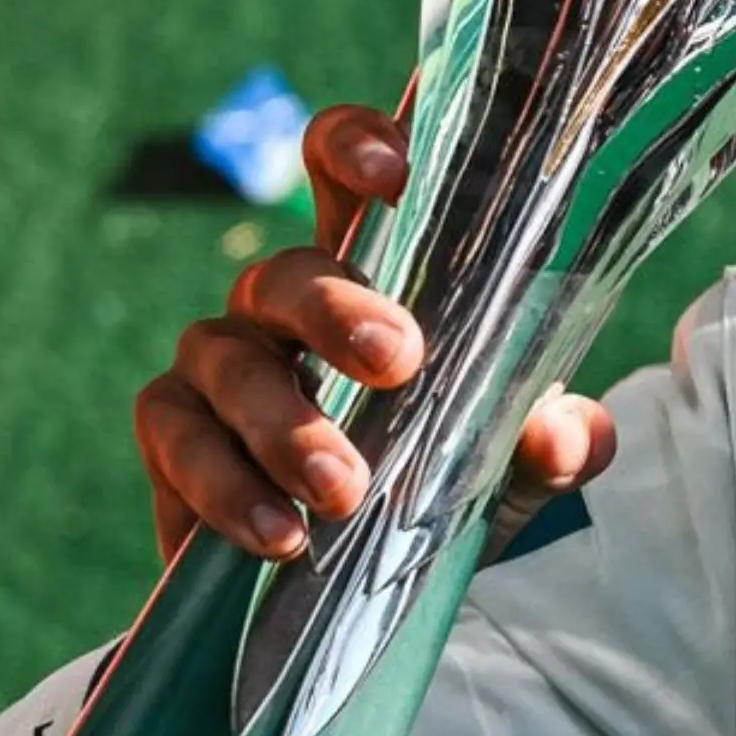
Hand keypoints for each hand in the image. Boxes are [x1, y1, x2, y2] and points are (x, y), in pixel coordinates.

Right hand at [132, 104, 618, 564]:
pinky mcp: (172, 435)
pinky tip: (280, 536)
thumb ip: (553, 444)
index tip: (395, 174)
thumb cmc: (442, 483)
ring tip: (344, 491)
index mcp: (372, 272)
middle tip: (398, 363)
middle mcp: (285, 301)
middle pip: (288, 269)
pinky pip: (180, 438)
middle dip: (336, 309)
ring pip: (225, 355)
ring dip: (284, 423)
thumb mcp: (514, 468)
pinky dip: (227, 487)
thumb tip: (563, 437)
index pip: (344, 169)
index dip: (356, 146)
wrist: (362, 589)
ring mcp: (220, 361)